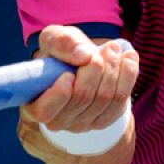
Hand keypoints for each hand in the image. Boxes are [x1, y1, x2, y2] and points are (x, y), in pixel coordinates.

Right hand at [16, 25, 138, 163]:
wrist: (82, 64)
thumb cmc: (61, 53)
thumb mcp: (55, 39)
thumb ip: (62, 42)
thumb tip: (83, 55)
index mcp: (35, 103)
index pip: (44, 111)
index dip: (59, 93)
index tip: (69, 73)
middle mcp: (57, 120)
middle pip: (82, 97)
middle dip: (96, 67)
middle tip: (105, 47)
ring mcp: (81, 124)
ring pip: (104, 98)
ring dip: (114, 68)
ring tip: (114, 49)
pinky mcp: (103, 121)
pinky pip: (121, 101)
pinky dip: (128, 76)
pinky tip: (128, 59)